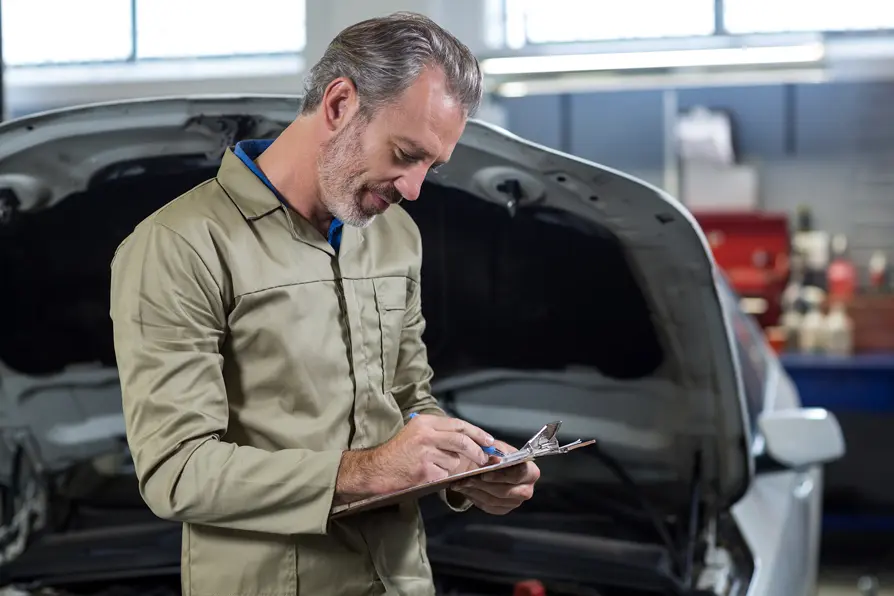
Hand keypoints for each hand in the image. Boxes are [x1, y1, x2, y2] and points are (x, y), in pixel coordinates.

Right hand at [335, 414, 492, 502]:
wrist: (375, 469)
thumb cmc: (397, 452)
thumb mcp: (416, 432)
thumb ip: (439, 433)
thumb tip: (469, 440)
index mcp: (424, 422)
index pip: (458, 425)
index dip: (477, 433)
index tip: (489, 441)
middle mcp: (426, 435)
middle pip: (461, 442)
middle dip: (477, 451)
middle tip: (485, 459)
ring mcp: (425, 454)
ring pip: (454, 461)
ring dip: (451, 467)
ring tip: (435, 467)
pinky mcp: (424, 471)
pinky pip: (444, 475)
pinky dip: (441, 477)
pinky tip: (428, 475)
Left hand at [450, 440, 539, 514]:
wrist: (490, 465)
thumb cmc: (495, 455)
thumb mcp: (495, 447)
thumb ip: (496, 450)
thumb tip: (495, 458)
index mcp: (530, 471)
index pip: (520, 474)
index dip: (501, 474)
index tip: (485, 472)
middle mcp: (526, 489)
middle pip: (505, 491)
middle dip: (484, 484)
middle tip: (468, 478)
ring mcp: (515, 501)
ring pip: (494, 500)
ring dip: (475, 490)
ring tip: (462, 482)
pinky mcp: (504, 509)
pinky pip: (488, 506)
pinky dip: (474, 497)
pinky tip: (465, 489)